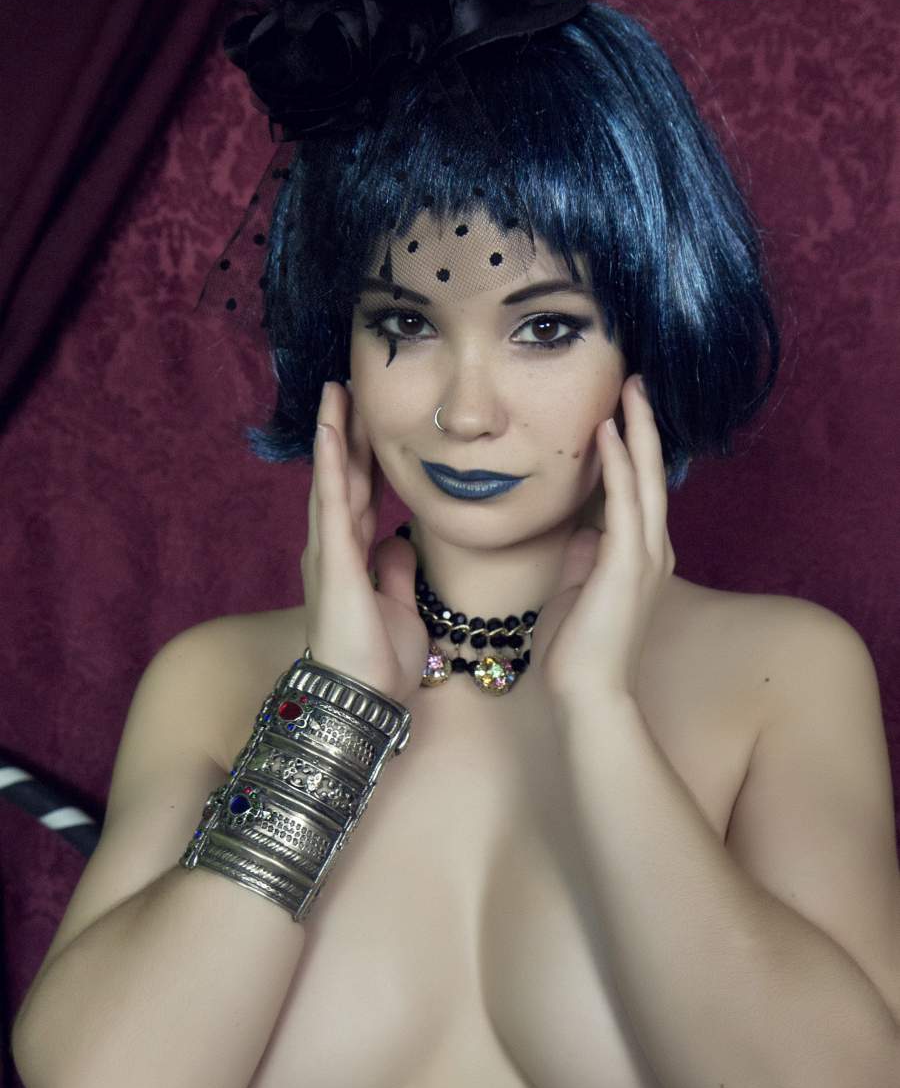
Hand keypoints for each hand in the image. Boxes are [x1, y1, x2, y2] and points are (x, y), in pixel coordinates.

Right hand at [301, 380, 428, 703]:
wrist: (363, 698)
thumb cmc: (380, 663)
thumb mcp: (401, 607)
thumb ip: (397, 573)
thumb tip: (401, 543)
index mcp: (353, 559)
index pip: (361, 496)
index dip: (364, 458)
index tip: (370, 422)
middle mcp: (334, 549)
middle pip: (342, 478)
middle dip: (346, 433)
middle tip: (348, 389)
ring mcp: (329, 551)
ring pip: (332, 479)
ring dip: (334, 434)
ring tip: (336, 392)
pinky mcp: (333, 559)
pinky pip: (331, 501)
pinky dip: (329, 463)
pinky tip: (330, 429)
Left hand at [529, 373, 675, 704]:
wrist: (587, 692)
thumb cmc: (578, 651)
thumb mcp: (578, 592)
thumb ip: (584, 560)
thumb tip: (583, 534)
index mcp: (641, 559)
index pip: (641, 494)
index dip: (635, 453)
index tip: (622, 415)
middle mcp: (652, 552)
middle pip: (653, 475)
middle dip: (645, 427)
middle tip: (636, 385)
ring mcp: (644, 557)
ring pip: (646, 479)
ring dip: (636, 432)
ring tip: (628, 391)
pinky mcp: (625, 563)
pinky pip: (624, 501)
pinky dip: (618, 463)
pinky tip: (606, 431)